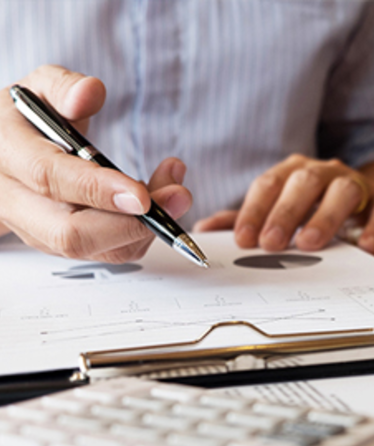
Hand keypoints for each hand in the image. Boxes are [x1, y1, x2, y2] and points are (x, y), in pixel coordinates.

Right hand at [0, 65, 191, 261]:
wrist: (4, 154)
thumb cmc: (25, 120)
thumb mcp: (38, 88)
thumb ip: (64, 87)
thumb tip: (90, 92)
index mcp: (8, 154)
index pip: (50, 179)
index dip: (99, 190)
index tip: (142, 194)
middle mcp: (16, 201)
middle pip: (71, 233)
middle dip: (132, 224)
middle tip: (178, 198)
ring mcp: (38, 229)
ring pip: (95, 249)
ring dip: (146, 228)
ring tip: (176, 191)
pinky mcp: (61, 243)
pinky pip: (106, 251)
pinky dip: (142, 233)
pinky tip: (158, 203)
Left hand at [193, 154, 373, 253]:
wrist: (366, 201)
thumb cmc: (315, 207)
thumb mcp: (279, 211)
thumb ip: (246, 219)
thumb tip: (204, 229)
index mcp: (293, 172)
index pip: (268, 184)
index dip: (254, 210)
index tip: (243, 239)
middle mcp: (323, 172)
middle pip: (303, 183)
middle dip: (285, 212)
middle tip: (270, 243)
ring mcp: (356, 183)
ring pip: (342, 190)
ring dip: (324, 216)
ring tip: (310, 243)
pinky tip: (365, 246)